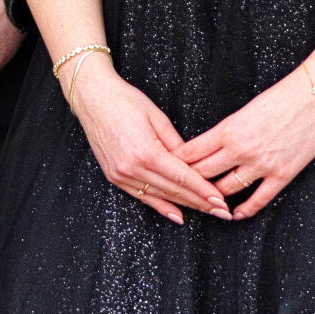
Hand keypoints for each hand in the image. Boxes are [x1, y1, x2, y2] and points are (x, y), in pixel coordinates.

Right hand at [68, 63, 227, 221]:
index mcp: (146, 152)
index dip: (204, 191)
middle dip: (200, 202)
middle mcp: (132, 168)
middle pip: (174, 190)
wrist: (93, 99)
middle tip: (222, 212)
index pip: (183, 176)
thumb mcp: (158, 118)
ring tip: (206, 212)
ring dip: (185, 206)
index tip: (220, 200)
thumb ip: (177, 145)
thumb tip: (193, 164)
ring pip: (160, 196)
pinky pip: (142, 196)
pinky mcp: (114, 177)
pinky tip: (178, 215)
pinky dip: (161, 206)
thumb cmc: (125, 101)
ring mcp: (121, 175)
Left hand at [179, 67, 314, 220]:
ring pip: (226, 190)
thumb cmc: (280, 98)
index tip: (166, 170)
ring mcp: (261, 164)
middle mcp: (241, 149)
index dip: (176, 164)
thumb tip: (208, 147)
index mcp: (228, 129)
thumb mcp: (245, 110)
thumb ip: (226, 131)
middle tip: (179, 192)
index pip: (192, 152)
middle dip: (189, 183)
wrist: (314, 97)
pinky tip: (236, 214)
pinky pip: (258, 199)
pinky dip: (244, 210)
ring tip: (205, 204)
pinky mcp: (282, 173)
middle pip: (204, 173)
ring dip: (213, 198)